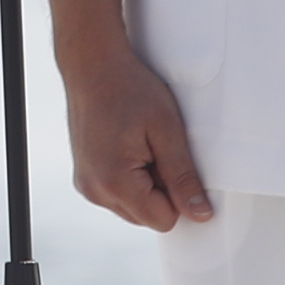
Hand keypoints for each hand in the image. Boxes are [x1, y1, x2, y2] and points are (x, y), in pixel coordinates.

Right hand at [60, 47, 213, 231]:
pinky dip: (129, 177)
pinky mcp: (84, 177)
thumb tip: (201, 215)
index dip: (177, 193)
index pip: (164, 220)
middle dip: (160, 189)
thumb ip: (184, 177)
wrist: (91, 64)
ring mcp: (86, 185)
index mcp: (115, 183)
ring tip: (139, 144)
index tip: (170, 158)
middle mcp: (95, 191)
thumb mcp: (167, 130)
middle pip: (147, 216)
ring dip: (144, 184)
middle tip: (154, 147)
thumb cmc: (129, 89)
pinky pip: (117, 194)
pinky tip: (126, 145)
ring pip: (133, 207)